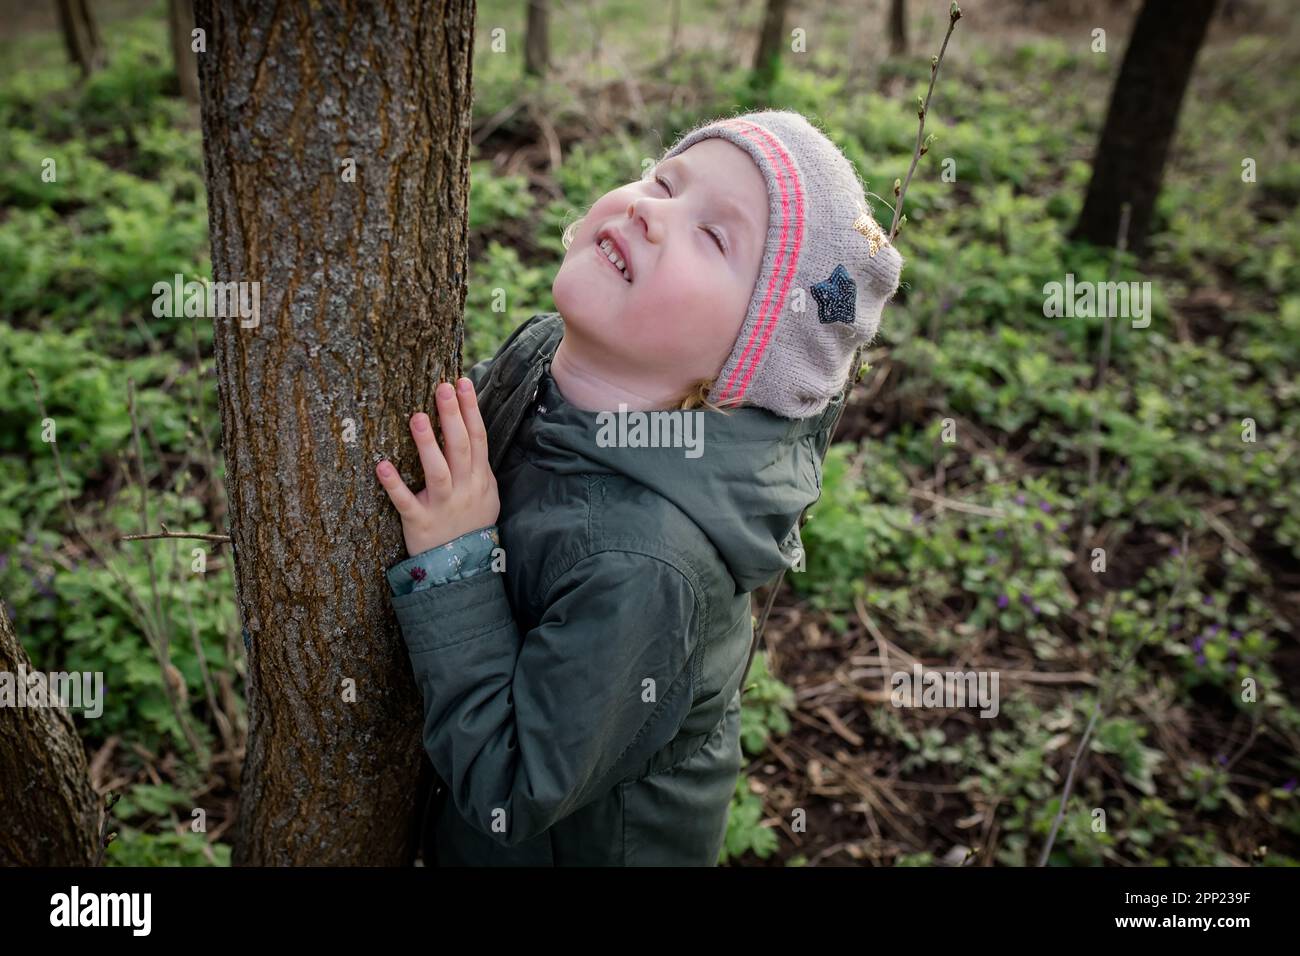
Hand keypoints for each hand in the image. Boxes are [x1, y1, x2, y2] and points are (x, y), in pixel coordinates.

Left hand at [376, 377, 499, 557]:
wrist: (462, 568)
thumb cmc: (470, 522)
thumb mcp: (486, 492)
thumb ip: (477, 463)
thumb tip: (470, 426)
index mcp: (479, 478)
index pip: (477, 437)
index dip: (471, 409)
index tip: (462, 381)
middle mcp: (464, 489)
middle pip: (460, 448)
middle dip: (453, 416)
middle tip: (441, 387)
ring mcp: (442, 506)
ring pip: (437, 472)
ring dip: (427, 445)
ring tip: (417, 417)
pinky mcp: (419, 522)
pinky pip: (406, 502)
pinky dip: (394, 485)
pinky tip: (382, 465)